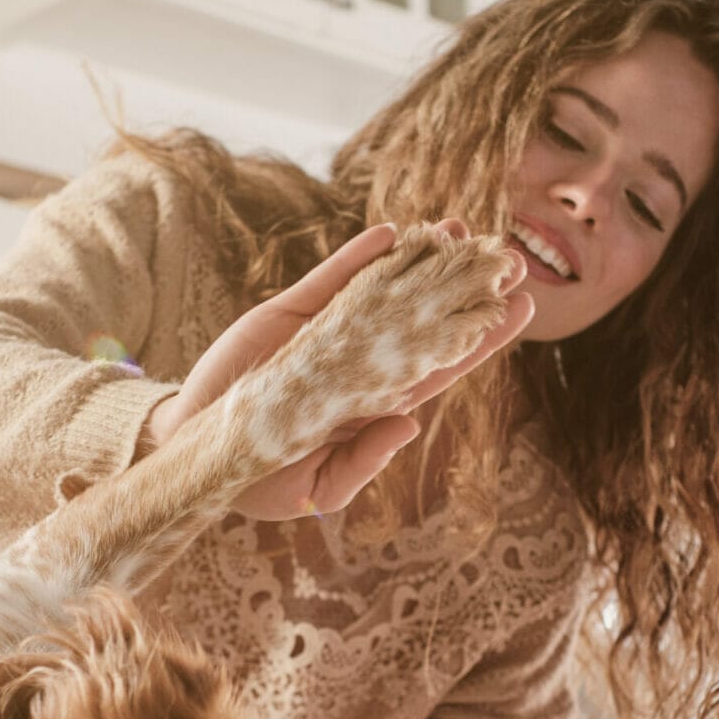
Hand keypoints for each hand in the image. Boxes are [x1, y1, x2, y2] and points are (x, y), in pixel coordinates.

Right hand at [141, 218, 532, 520]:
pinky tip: (394, 233)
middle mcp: (363, 362)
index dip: (482, 335)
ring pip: (387, 288)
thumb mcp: (315, 489)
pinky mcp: (292, 314)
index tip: (520, 308)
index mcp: (377, 404)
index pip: (442, 363)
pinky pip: (333, 278)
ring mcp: (329, 334)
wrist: (199, 451)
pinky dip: (360, 256)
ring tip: (460, 229)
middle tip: (504, 256)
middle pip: (426, 317)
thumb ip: (361, 463)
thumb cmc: (261, 483)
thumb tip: (410, 425)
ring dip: (423, 260)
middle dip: (465, 286)